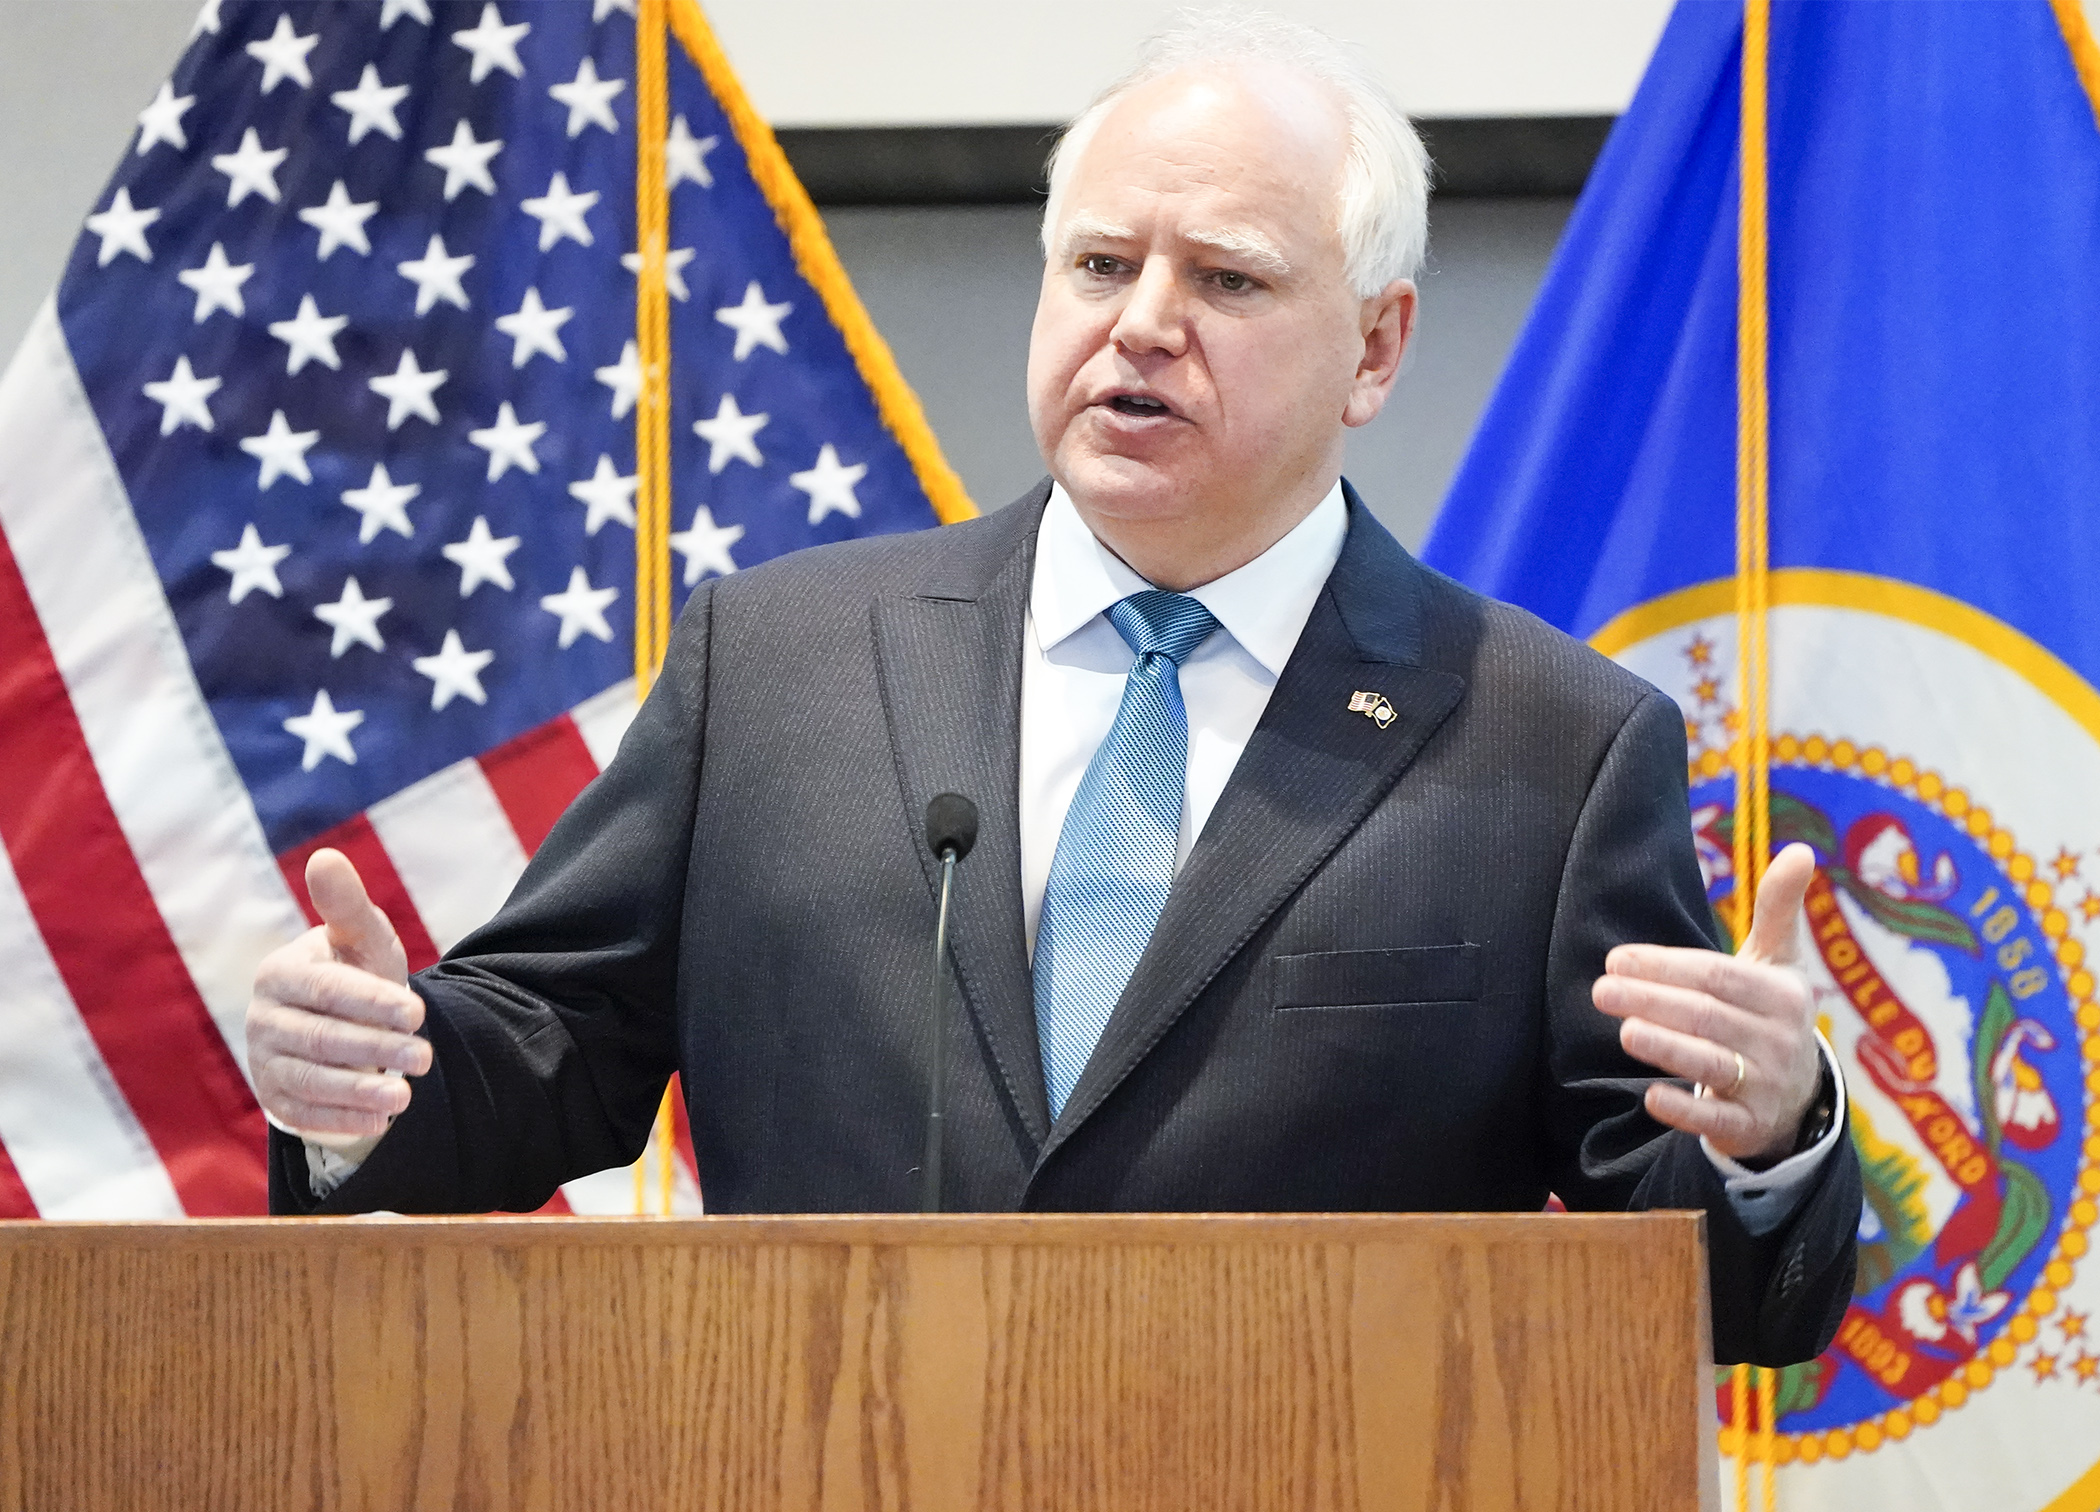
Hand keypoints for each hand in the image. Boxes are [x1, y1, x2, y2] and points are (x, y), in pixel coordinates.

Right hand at [246, 849, 430, 1146]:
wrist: (342, 1020)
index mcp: (280, 973)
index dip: (371, 1002)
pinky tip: (381, 1120)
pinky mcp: (274, 1098)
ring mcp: (263, 1061)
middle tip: (425, 1057)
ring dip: (359, 1091)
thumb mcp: (360, 937)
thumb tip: (325, 856)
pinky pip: (304, 1113)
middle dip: (375, 1049)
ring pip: (310, 1079)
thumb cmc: (356, 969)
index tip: (417, 1012)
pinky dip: (342, 1118)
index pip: (326, 990)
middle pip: (320, 1038)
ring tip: (405, 1097)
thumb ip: (346, 904)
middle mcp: (263, 1018)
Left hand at [1591, 842, 1822, 1163]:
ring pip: (1712, 1063)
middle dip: (1653, 1001)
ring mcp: (1768, 1086)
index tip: (1617, 959)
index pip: (1717, 975)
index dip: (1666, 966)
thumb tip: (1800, 850)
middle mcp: (1781, 1040)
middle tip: (1601, 990)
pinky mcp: (1751, 1127)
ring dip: (1667, 1047)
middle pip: (1708, 1016)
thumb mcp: (1779, 961)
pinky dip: (1685, 1110)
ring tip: (1625, 1031)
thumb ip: (1779, 908)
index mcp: (1784, 994)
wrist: (1798, 1094)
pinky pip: (1719, 1120)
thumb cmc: (1769, 1012)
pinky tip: (1652, 1096)